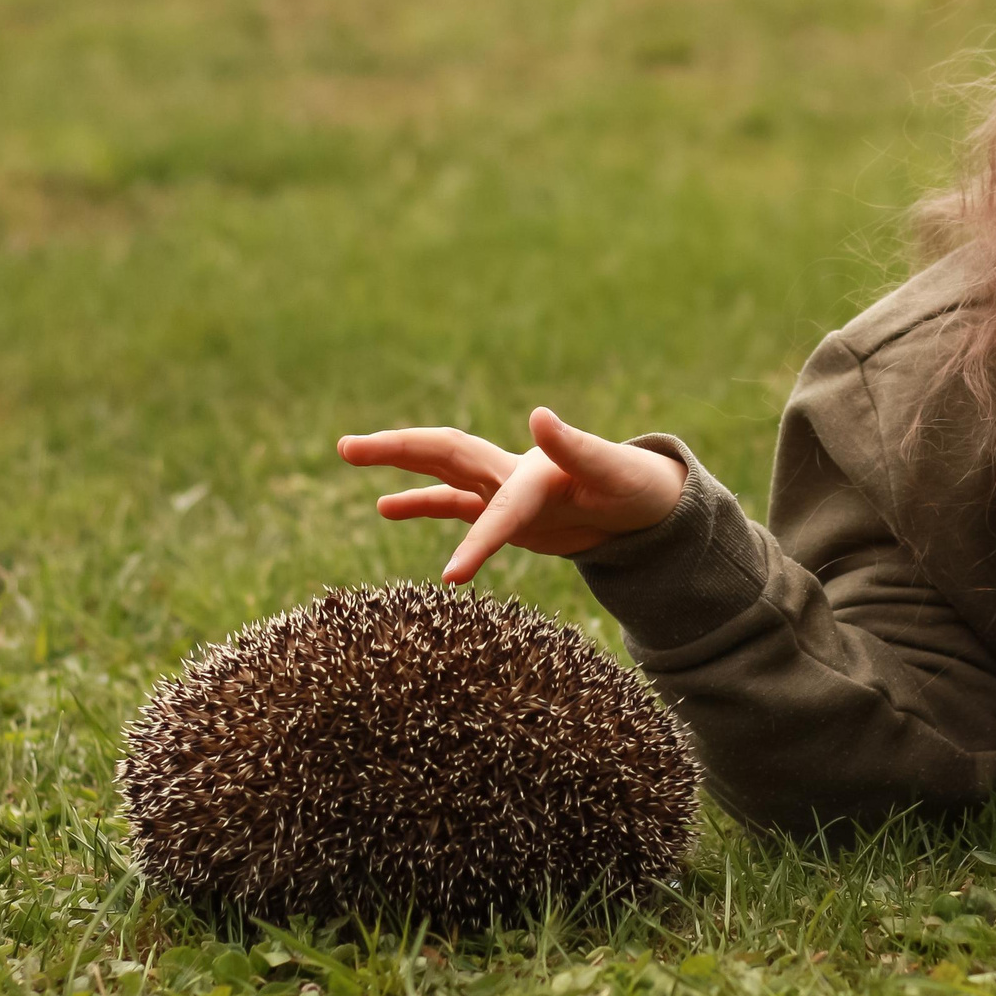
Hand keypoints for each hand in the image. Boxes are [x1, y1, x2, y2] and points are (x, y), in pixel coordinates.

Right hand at [336, 407, 689, 584]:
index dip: (478, 539)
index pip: (497, 506)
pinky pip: (454, 505)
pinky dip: (422, 504)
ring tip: (351, 456)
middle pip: (444, 453)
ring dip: (400, 468)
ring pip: (442, 474)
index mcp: (534, 474)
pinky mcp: (507, 508)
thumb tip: (540, 416)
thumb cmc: (634, 484)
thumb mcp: (614, 472)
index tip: (453, 578)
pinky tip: (385, 507)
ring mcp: (504, 489)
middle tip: (346, 446)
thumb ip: (579, 448)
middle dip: (398, 450)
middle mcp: (510, 475)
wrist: (648, 498)